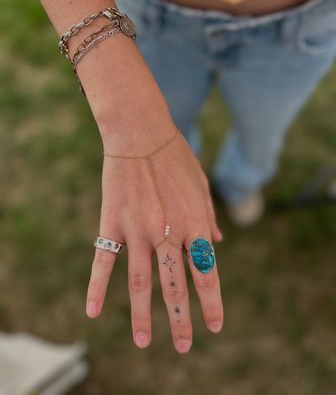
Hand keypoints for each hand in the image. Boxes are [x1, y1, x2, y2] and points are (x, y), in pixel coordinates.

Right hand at [85, 126, 223, 353]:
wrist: (140, 133)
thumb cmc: (175, 156)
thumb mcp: (201, 185)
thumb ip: (208, 218)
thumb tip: (217, 244)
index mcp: (193, 223)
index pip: (206, 273)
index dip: (212, 303)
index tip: (215, 326)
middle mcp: (167, 232)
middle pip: (176, 287)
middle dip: (182, 321)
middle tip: (185, 347)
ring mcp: (137, 230)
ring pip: (141, 283)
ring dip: (143, 316)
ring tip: (144, 343)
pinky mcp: (111, 224)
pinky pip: (103, 262)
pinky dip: (97, 289)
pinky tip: (93, 313)